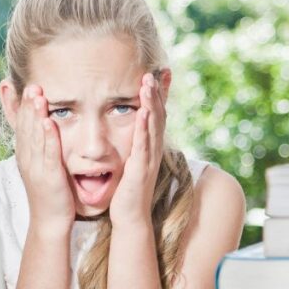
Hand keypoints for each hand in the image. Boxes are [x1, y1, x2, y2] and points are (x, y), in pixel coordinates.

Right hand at [14, 85, 75, 237]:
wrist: (49, 222)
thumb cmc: (50, 195)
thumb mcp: (41, 167)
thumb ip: (42, 148)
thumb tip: (45, 129)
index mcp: (25, 156)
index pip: (22, 126)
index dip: (23, 107)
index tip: (25, 87)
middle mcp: (27, 160)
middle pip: (26, 127)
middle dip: (28, 105)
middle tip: (32, 84)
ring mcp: (36, 168)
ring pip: (35, 137)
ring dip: (36, 115)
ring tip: (38, 96)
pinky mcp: (49, 177)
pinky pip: (48, 153)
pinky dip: (48, 137)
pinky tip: (49, 122)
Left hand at [110, 73, 165, 228]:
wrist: (130, 217)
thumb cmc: (128, 190)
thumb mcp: (131, 161)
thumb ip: (133, 144)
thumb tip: (130, 128)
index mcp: (150, 147)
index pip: (157, 115)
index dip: (160, 95)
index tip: (160, 74)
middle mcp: (154, 150)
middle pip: (159, 115)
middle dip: (157, 92)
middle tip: (156, 71)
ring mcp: (149, 159)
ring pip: (153, 126)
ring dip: (151, 103)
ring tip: (148, 83)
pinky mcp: (140, 169)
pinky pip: (143, 145)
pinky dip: (144, 128)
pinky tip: (143, 113)